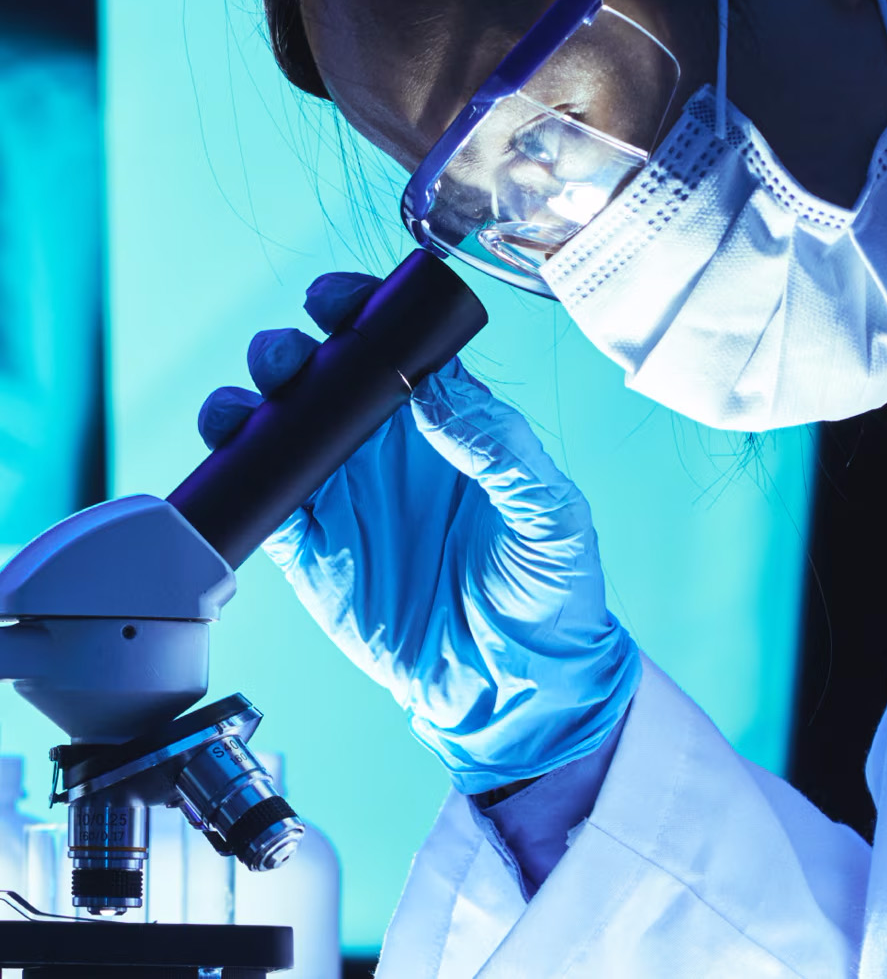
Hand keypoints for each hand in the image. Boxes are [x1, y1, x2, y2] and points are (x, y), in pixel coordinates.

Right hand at [198, 272, 640, 793]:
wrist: (516, 685)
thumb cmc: (549, 592)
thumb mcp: (549, 513)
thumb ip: (500, 447)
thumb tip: (435, 390)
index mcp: (445, 421)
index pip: (390, 344)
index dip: (356, 310)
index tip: (339, 302)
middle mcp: (386, 448)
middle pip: (318, 373)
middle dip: (290, 350)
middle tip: (292, 360)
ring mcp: (344, 496)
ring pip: (274, 427)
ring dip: (248, 403)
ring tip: (251, 408)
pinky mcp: (311, 551)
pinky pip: (258, 501)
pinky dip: (234, 476)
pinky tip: (234, 462)